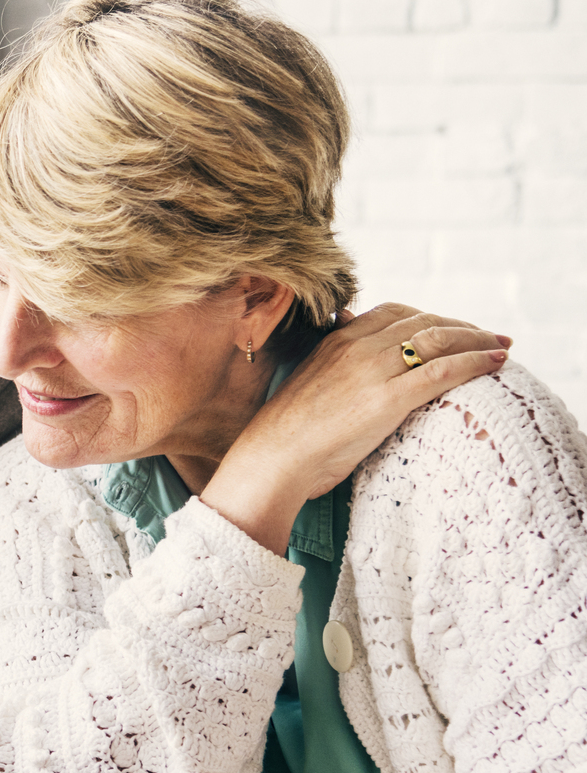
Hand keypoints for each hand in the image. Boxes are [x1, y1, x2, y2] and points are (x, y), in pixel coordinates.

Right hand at [202, 304, 510, 552]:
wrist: (272, 459)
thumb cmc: (286, 434)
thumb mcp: (309, 384)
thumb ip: (333, 365)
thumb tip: (345, 353)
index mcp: (336, 340)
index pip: (394, 312)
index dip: (430, 316)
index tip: (451, 328)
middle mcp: (356, 346)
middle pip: (423, 321)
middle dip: (462, 325)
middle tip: (488, 336)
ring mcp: (373, 371)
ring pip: (438, 340)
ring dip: (477, 339)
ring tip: (501, 347)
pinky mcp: (387, 399)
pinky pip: (442, 371)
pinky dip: (474, 362)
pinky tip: (495, 363)